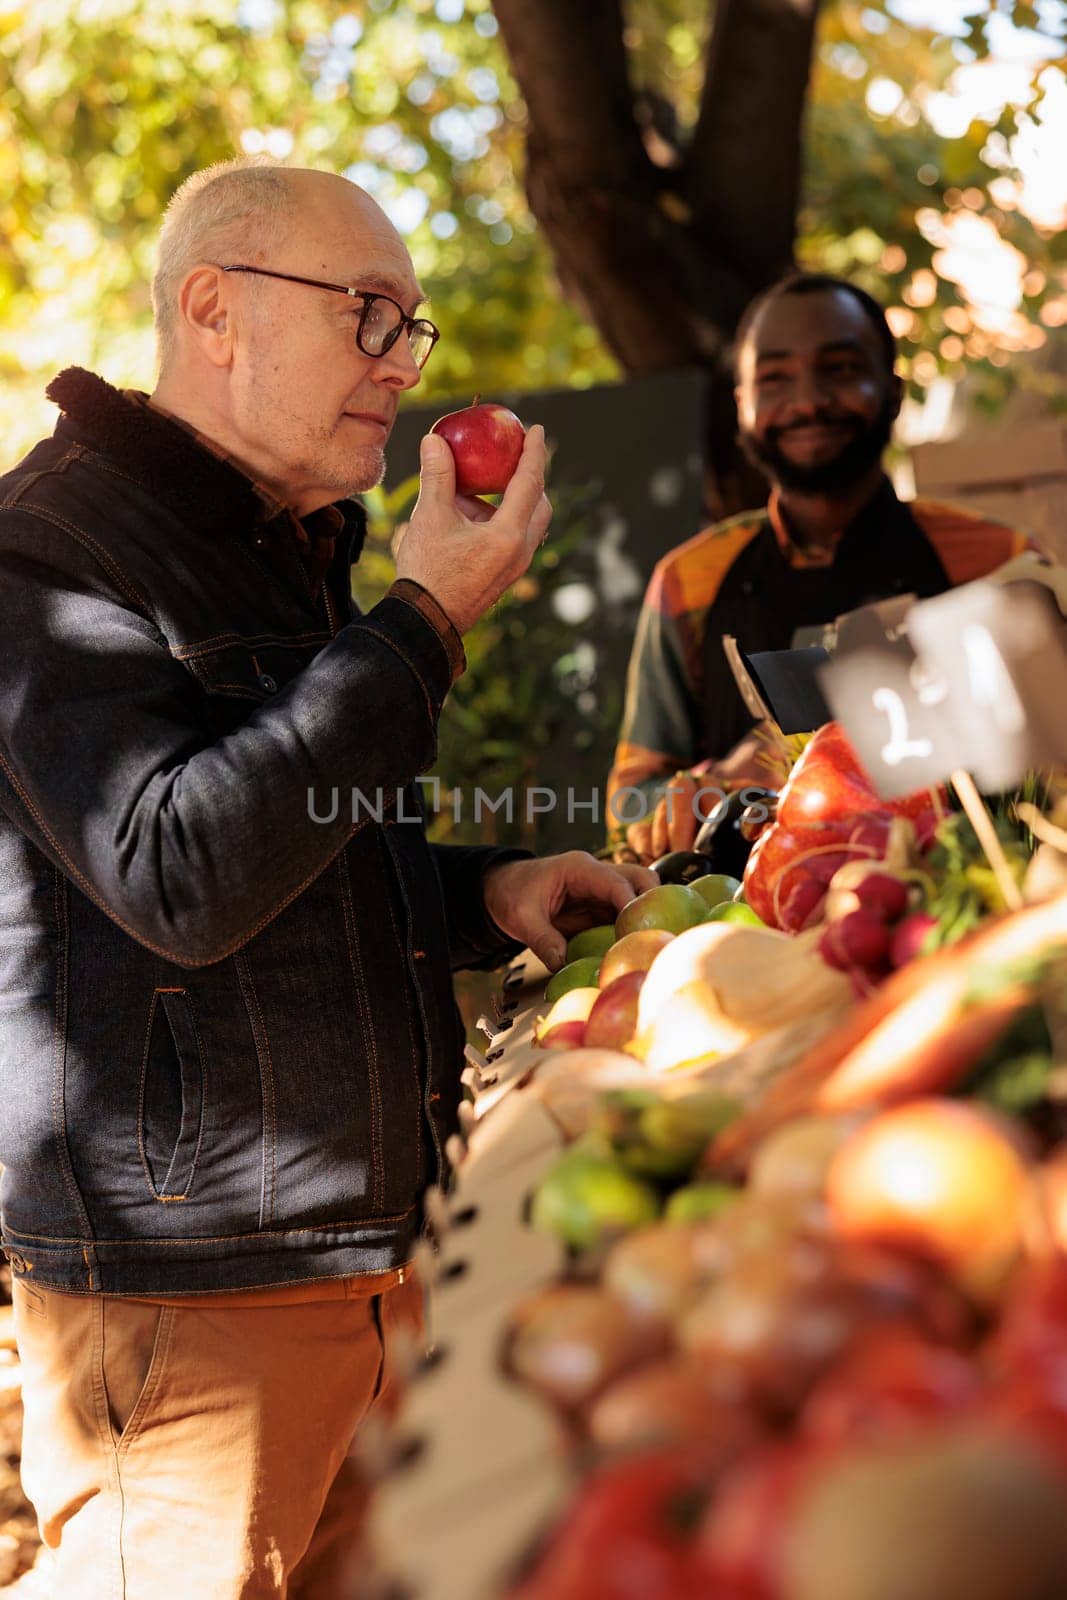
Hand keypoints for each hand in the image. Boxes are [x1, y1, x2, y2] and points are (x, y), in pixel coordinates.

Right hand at [395, 427, 552, 633]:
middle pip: (541, 505)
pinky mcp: (505, 576)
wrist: (426, 621)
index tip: (537, 429)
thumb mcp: (430, 518)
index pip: (530, 483)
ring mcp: (515, 567)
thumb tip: (435, 439)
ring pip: (529, 525)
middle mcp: (520, 551)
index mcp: (508, 535)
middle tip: (514, 458)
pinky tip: (472, 516)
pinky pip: (515, 540)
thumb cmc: (428, 571)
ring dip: (514, 502)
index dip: (534, 452)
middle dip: (532, 478)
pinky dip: (503, 521)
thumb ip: (437, 476)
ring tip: (481, 488)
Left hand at [482, 852, 657, 970]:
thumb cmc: (511, 895)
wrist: (500, 889)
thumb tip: (562, 965)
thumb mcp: (522, 919)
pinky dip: (632, 928)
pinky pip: (625, 913)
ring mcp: (601, 889)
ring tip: (649, 943)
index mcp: (580, 868)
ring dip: (646, 916)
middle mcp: (597, 874)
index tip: (639, 932)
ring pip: (639, 894)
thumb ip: (543, 940)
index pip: (617, 883)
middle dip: (653, 904)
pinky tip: (634, 948)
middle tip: (654, 935)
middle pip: (641, 879)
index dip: (632, 906)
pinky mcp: (600, 905)